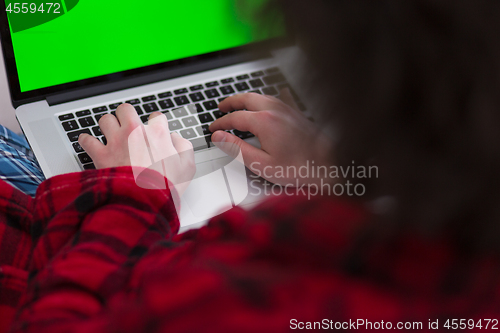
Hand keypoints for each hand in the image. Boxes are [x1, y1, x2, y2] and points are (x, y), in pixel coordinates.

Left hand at [78, 104, 194, 195]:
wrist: (144, 201)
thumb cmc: (166, 186)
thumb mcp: (187, 166)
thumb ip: (184, 147)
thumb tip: (175, 139)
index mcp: (157, 134)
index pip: (156, 116)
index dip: (156, 124)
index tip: (155, 132)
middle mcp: (135, 133)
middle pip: (126, 110)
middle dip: (127, 116)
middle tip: (129, 126)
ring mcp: (116, 142)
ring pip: (105, 120)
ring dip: (107, 126)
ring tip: (110, 134)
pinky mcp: (101, 155)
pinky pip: (87, 140)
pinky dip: (86, 141)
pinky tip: (89, 143)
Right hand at [209, 90, 332, 185]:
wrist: (329, 164)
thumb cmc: (298, 167)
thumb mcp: (261, 164)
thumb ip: (237, 149)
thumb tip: (219, 137)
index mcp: (264, 122)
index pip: (234, 118)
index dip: (221, 123)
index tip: (213, 128)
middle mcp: (275, 110)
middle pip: (246, 99)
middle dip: (231, 102)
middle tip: (220, 107)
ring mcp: (287, 109)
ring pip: (262, 96)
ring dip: (247, 98)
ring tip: (239, 103)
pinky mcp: (297, 113)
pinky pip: (282, 98)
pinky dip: (273, 96)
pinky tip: (278, 93)